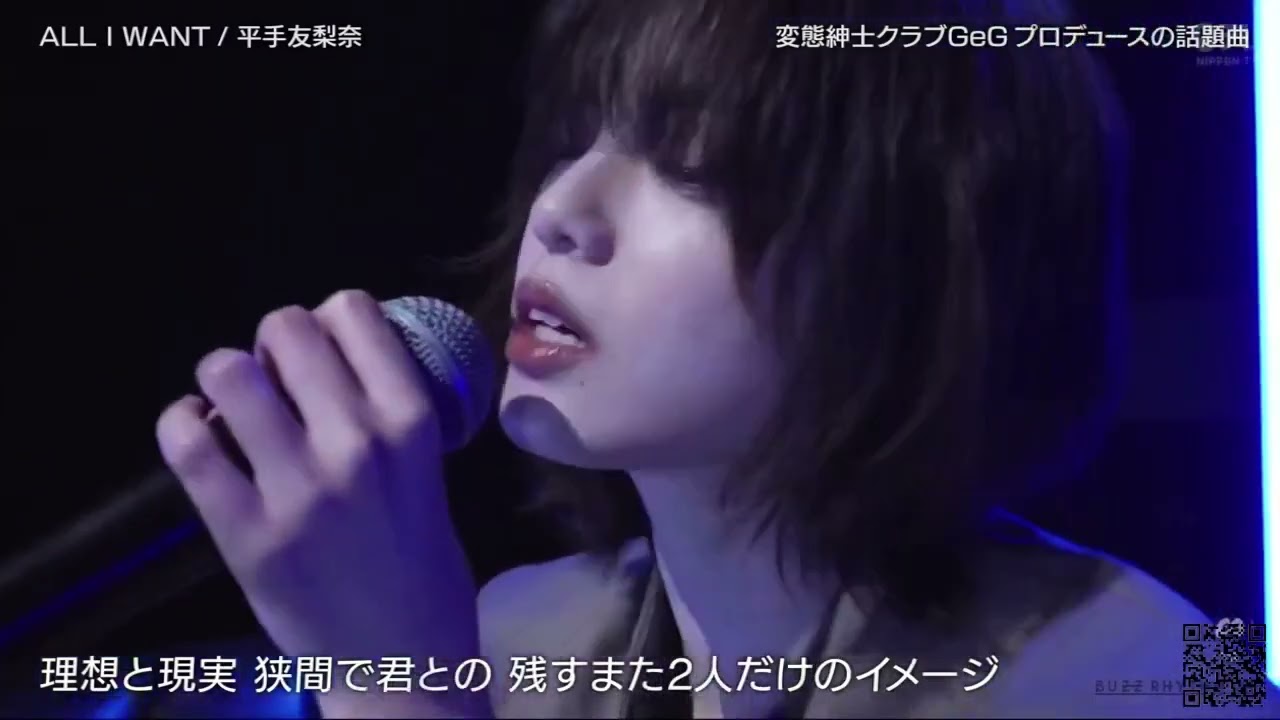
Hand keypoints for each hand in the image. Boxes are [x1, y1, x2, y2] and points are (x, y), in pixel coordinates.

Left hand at [156, 290, 487, 717]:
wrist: (404, 659)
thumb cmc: (422, 563)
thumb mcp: (429, 469)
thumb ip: (387, 410)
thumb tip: (330, 348)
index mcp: (411, 421)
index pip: (351, 309)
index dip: (327, 319)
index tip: (322, 350)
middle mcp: (356, 442)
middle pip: (284, 327)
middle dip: (272, 343)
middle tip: (276, 380)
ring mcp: (297, 488)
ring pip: (227, 370)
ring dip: (225, 378)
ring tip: (234, 408)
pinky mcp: (245, 532)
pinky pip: (188, 440)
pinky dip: (184, 424)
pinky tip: (201, 436)